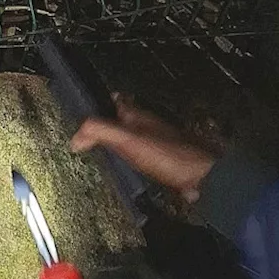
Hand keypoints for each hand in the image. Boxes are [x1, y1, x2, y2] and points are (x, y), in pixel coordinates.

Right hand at [70, 94, 214, 202]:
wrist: (202, 177)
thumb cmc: (171, 156)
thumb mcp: (127, 139)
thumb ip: (99, 132)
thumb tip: (75, 137)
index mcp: (138, 117)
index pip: (116, 101)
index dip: (101, 101)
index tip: (87, 105)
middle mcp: (148, 127)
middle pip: (123, 119)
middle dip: (107, 124)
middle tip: (92, 130)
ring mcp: (158, 144)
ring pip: (133, 138)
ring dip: (119, 142)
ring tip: (104, 149)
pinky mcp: (164, 162)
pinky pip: (141, 156)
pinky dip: (131, 160)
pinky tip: (127, 168)